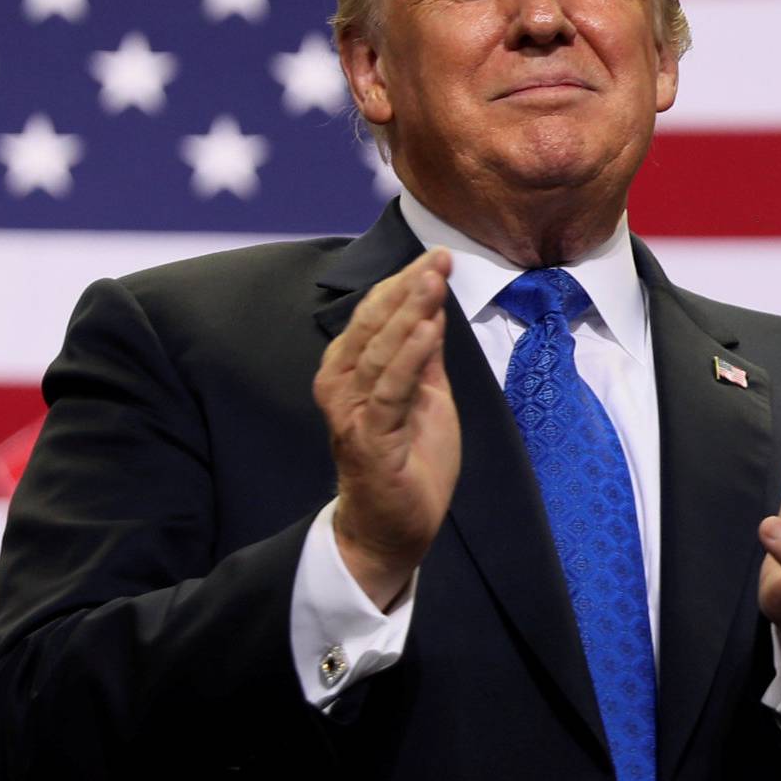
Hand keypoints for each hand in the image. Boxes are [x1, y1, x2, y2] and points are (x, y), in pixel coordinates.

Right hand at [314, 250, 460, 610]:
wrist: (394, 527)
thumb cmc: (407, 460)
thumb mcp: (424, 394)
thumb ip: (423, 353)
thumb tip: (433, 303)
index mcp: (349, 369)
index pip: (374, 313)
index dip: (405, 282)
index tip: (438, 253)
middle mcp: (340, 384)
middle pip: (374, 324)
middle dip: (409, 287)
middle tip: (440, 256)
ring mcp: (350, 412)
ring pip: (380, 351)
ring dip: (410, 313)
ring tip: (435, 281)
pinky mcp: (368, 439)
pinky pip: (390, 390)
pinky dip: (410, 358)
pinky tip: (431, 330)